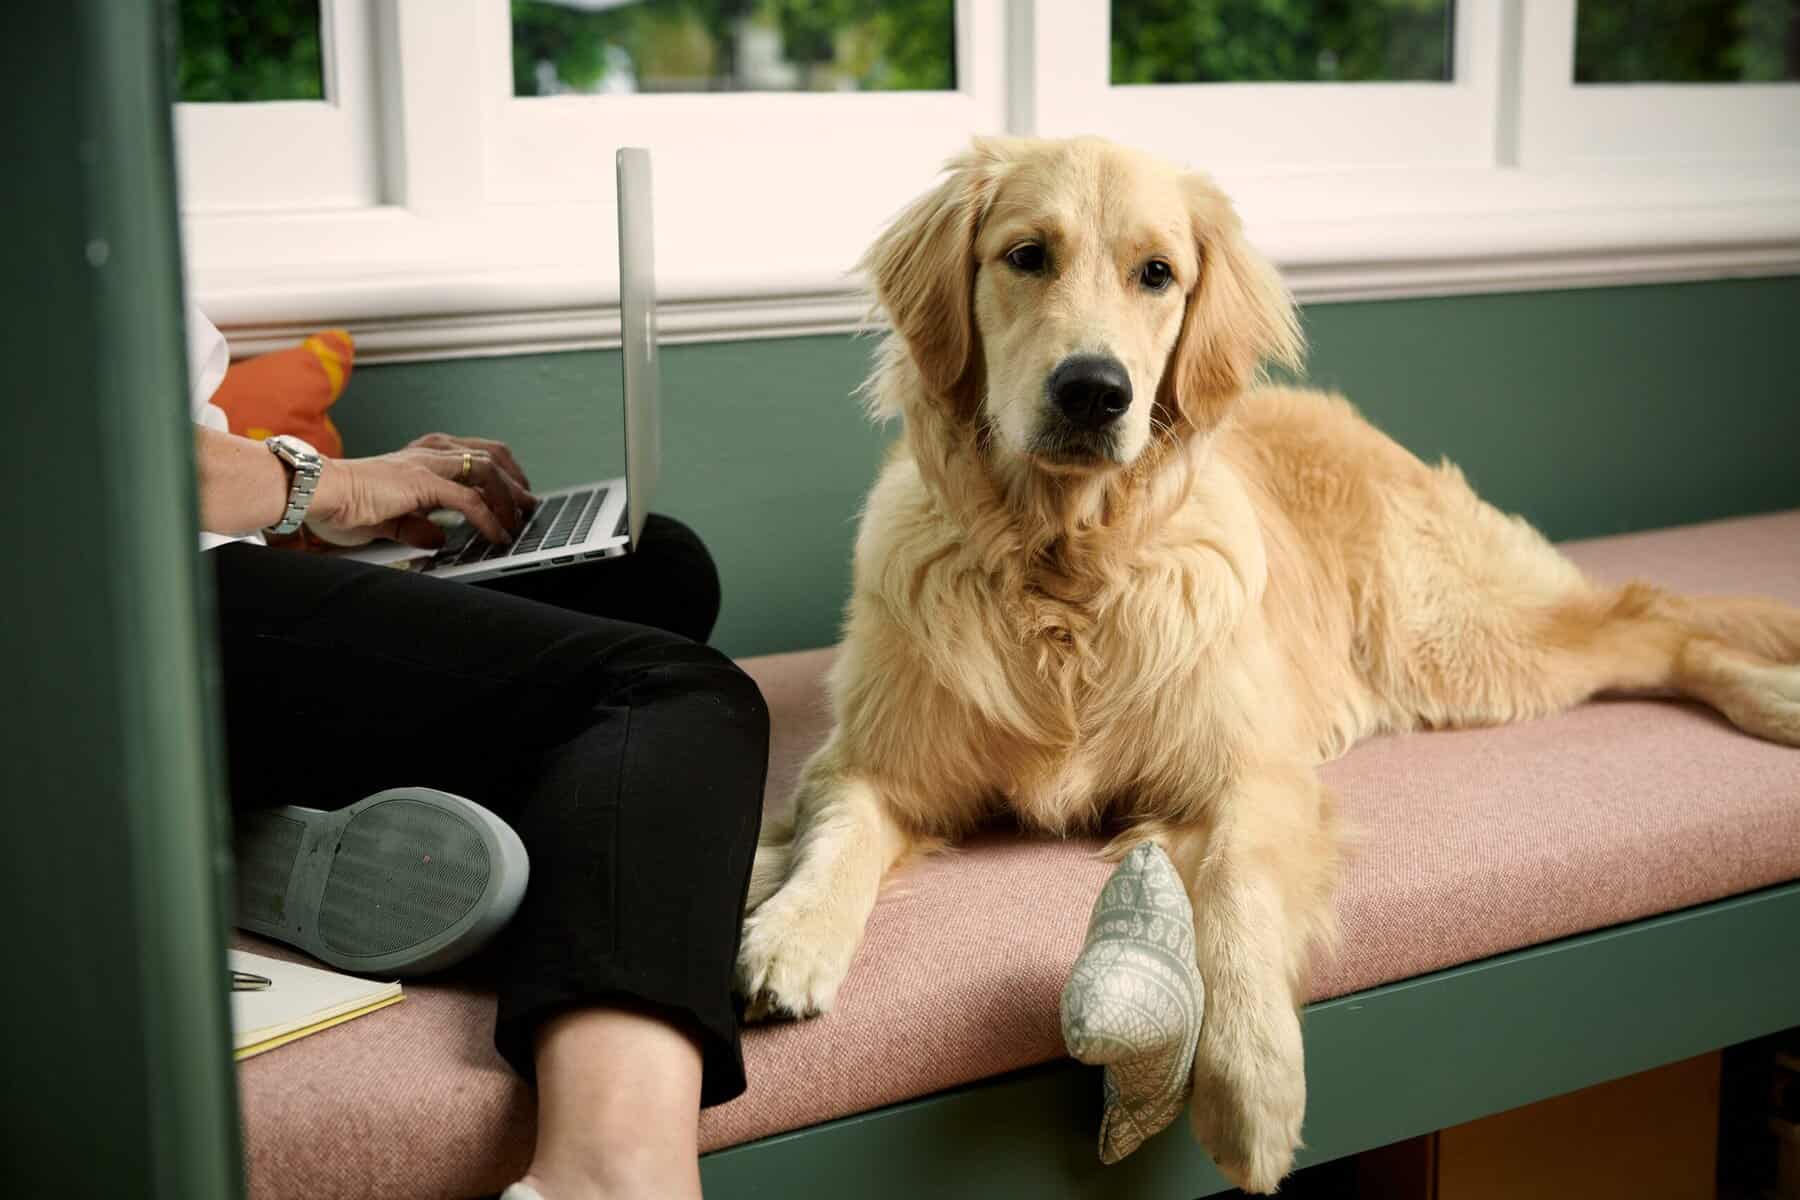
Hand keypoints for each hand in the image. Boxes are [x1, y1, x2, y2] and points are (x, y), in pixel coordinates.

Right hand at [305, 434, 537, 547]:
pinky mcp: (420, 481)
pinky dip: (489, 518)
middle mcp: (426, 453)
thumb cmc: (339, 505)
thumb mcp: (387, 521)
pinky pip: (468, 499)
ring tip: (518, 521)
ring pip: (485, 469)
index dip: (501, 474)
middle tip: (529, 506)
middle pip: (489, 454)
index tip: (514, 496)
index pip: (473, 454)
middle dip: (515, 481)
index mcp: (418, 457)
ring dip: (508, 497)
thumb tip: (438, 538)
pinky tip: (497, 535)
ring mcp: (424, 464)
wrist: (312, 493)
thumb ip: (413, 526)